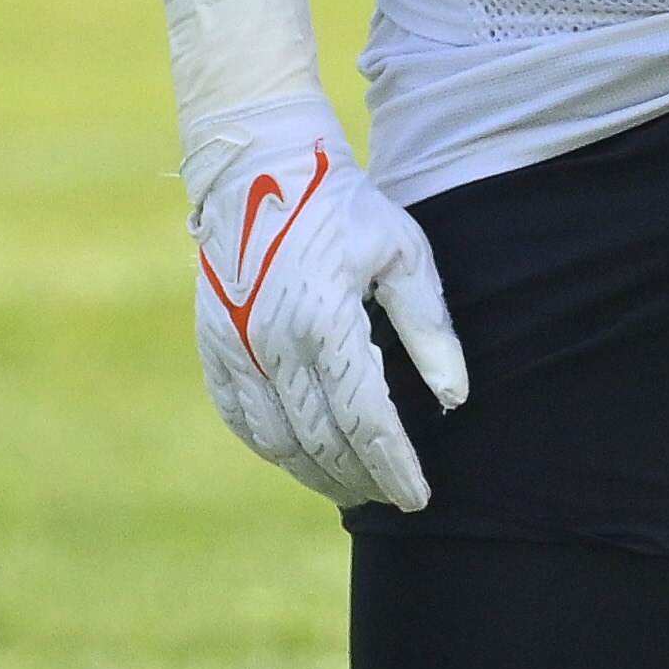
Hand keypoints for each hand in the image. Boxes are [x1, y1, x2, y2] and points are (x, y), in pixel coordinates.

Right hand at [185, 91, 468, 510]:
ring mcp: (236, 350)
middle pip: (322, 442)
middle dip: (362, 479)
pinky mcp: (214, 348)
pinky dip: (275, 450)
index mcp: (325, 321)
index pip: (367, 421)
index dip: (395, 466)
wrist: (259, 170)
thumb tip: (454, 397)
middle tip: (393, 498)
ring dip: (319, 475)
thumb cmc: (344, 209)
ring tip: (356, 487)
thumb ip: (430, 326)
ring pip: (278, 443)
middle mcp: (274, 344)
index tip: (420, 497)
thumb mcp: (403, 252)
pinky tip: (304, 458)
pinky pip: (243, 420)